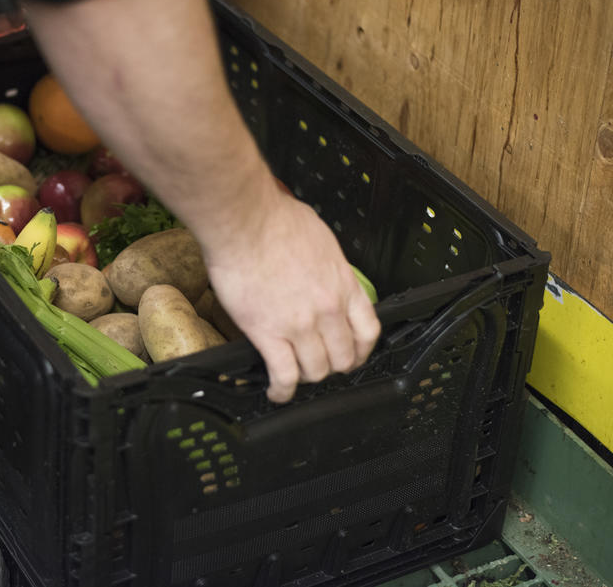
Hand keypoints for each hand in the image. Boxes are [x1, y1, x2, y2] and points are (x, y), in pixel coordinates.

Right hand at [204, 191, 379, 402]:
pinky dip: (282, 390)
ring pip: (316, 371)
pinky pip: (284, 375)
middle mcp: (328, 309)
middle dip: (332, 366)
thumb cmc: (275, 219)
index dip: (361, 350)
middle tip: (318, 365)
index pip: (368, 331)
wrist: (244, 221)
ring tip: (294, 377)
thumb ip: (326, 262)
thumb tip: (318, 266)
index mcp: (343, 284)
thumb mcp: (320, 238)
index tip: (352, 355)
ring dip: (307, 378)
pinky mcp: (268, 333)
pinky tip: (276, 392)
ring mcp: (300, 325)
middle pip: (343, 357)